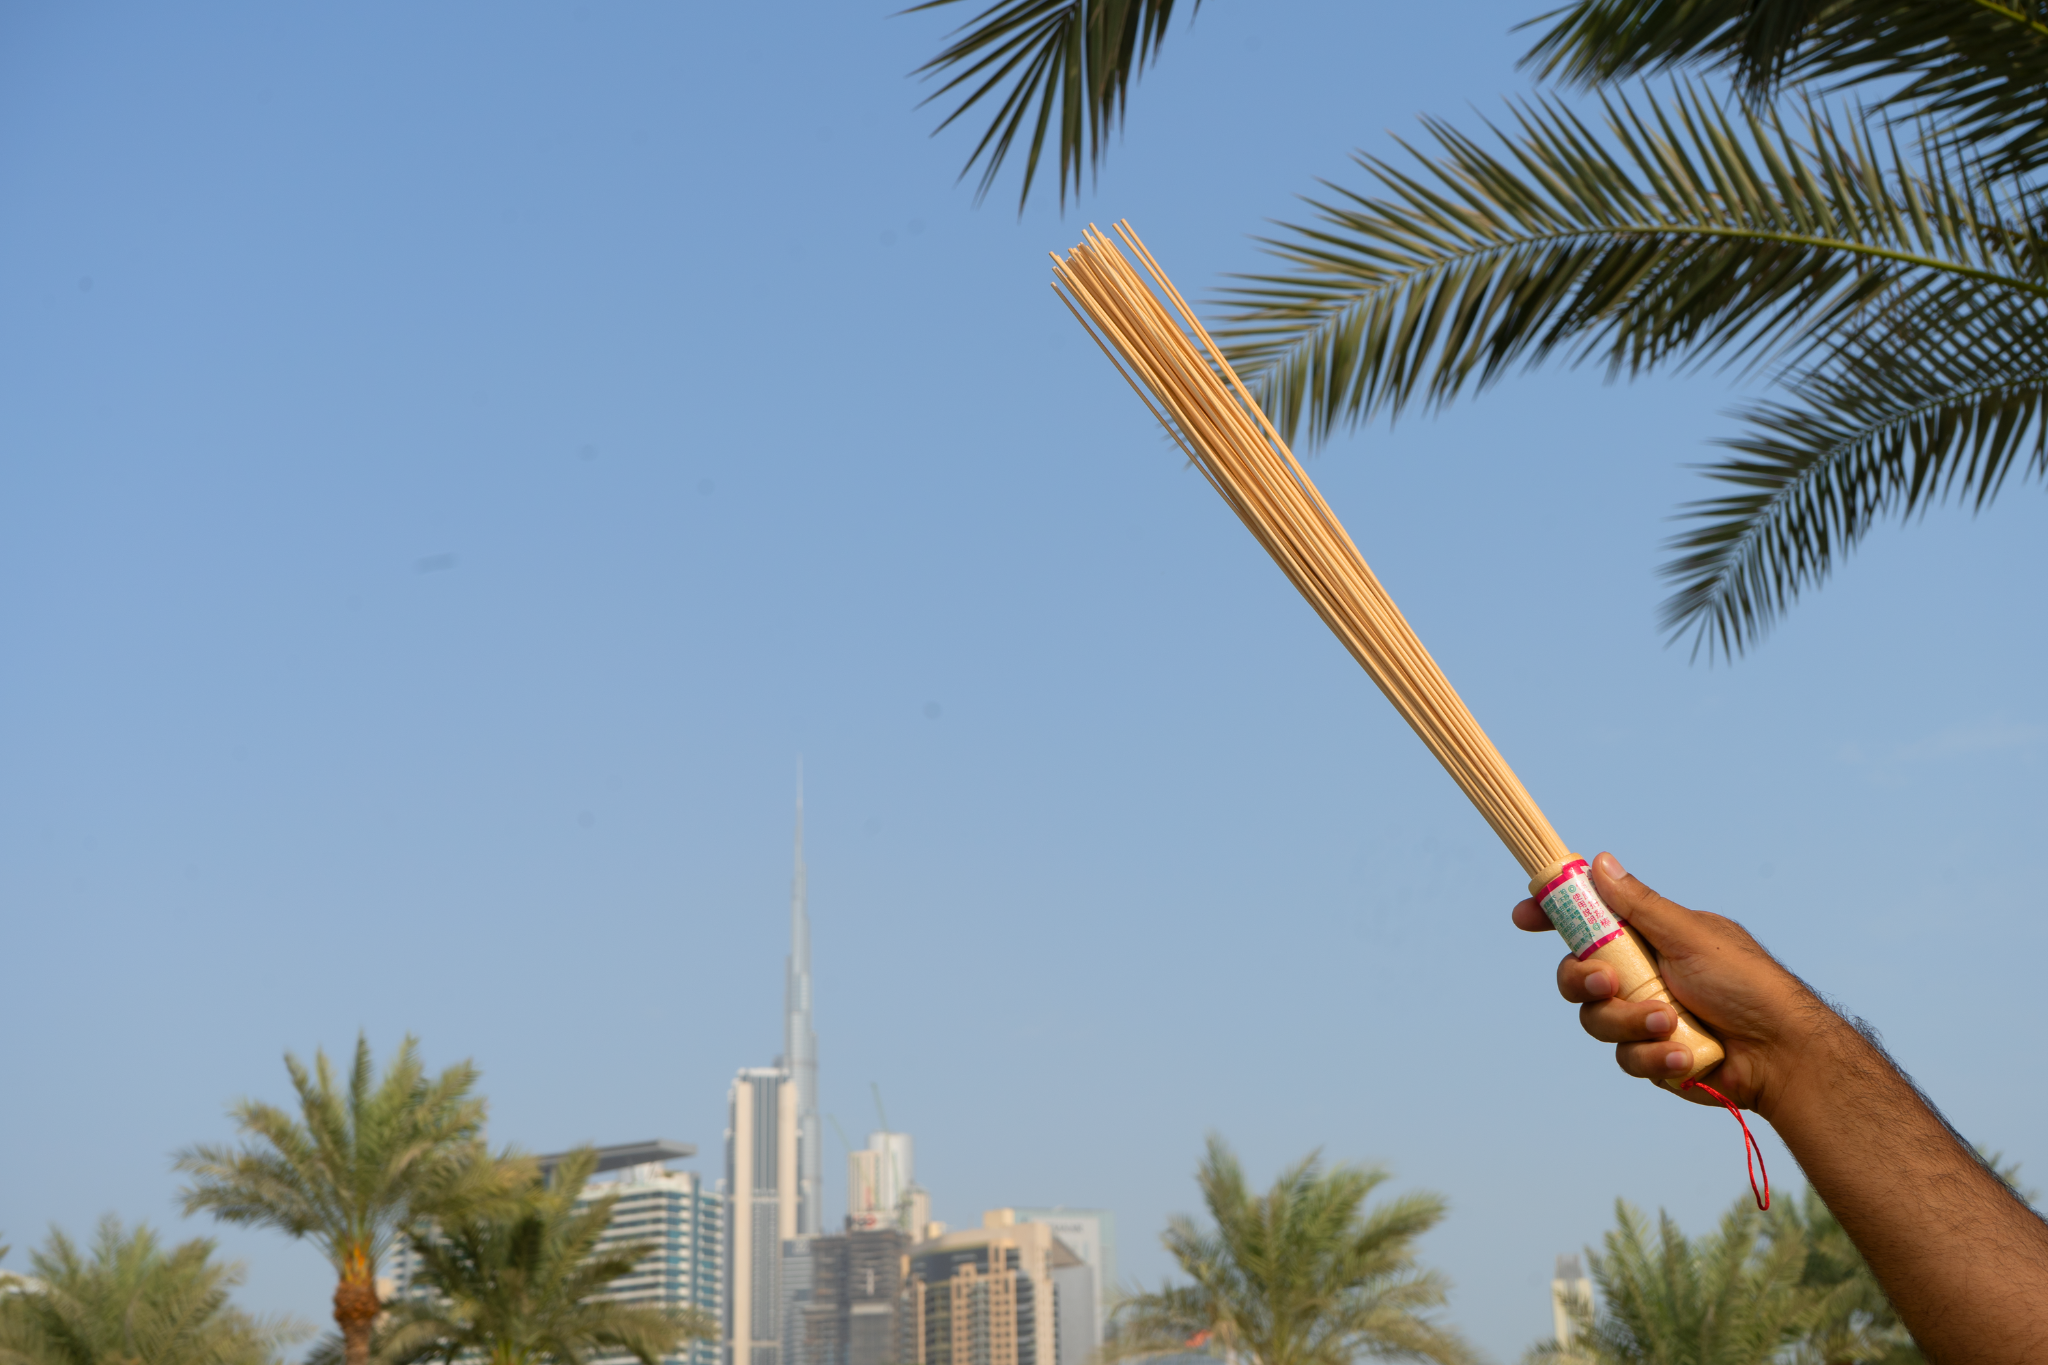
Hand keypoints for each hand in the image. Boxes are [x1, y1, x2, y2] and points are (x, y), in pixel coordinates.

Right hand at [1511, 851, 1838, 1114]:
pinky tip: (1684, 1053)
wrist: (1783, 1055)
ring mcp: (1641, 1017)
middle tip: (1606, 981)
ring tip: (1669, 1024)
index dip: (1552, 917)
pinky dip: (1653, 1054)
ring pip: (1595, 1020)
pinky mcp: (1650, 1056)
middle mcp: (1639, 976)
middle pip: (1575, 975)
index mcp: (1647, 939)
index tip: (1524, 916)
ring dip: (1629, 1022)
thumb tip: (1600, 862)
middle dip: (1583, 980)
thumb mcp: (1691, 936)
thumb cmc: (1749, 985)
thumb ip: (1640, 906)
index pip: (1588, 921)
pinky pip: (1625, 1058)